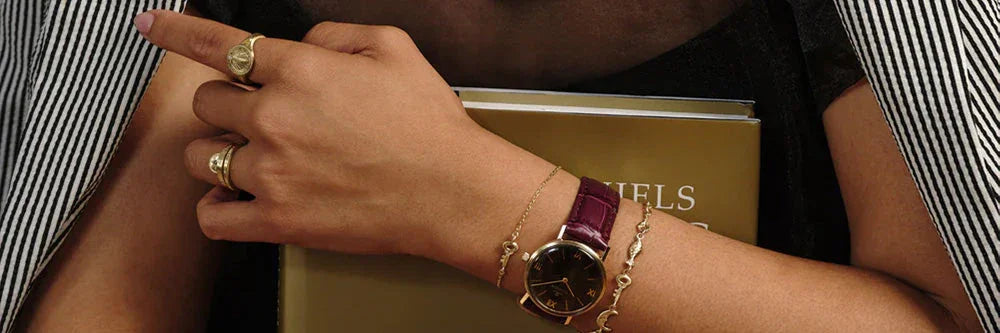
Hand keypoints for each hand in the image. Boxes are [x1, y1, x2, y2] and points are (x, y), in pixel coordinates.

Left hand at [135, 11, 524, 254]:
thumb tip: (302, 44)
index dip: (176, 31)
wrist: (453, 191)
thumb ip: (335, 33)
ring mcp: (270, 173)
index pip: (218, 45)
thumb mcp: (394, 48)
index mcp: (300, 71)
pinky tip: (234, 198)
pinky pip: (211, 216)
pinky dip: (216, 206)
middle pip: (206, 102)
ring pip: (200, 156)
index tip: (151, 25)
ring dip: (219, 152)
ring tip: (254, 157)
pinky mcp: (277, 221)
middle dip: (227, 104)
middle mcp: (275, 118)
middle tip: (260, 115)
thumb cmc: (429, 124)